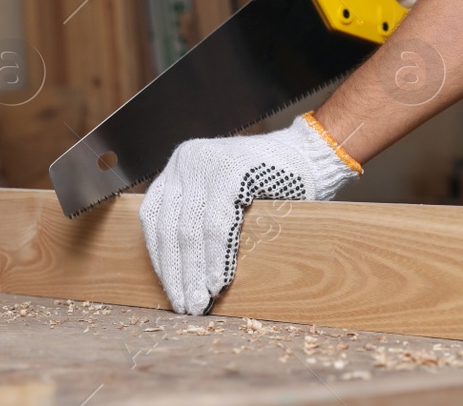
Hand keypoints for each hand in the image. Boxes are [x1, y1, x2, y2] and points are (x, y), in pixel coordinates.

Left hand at [139, 114, 359, 314]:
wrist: (308, 155)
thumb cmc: (267, 181)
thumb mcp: (220, 194)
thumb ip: (198, 217)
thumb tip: (183, 276)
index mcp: (179, 166)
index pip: (153, 219)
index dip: (161, 259)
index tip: (169, 291)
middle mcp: (186, 160)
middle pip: (170, 227)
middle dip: (177, 273)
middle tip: (184, 307)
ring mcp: (207, 163)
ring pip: (191, 229)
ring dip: (195, 272)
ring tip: (199, 302)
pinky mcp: (231, 172)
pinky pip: (217, 226)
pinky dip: (216, 258)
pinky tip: (218, 281)